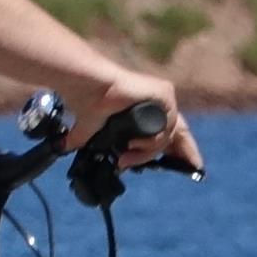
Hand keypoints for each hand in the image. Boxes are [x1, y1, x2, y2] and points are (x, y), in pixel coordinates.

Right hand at [84, 68, 202, 176]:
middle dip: (187, 153)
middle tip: (194, 169)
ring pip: (168, 135)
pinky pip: (167, 126)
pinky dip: (152, 140)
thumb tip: (63, 148)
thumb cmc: (87, 102)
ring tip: (128, 157)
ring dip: (148, 152)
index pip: (172, 132)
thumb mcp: (94, 131)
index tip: (193, 166)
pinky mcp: (164, 94)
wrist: (87, 88)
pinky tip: (135, 144)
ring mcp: (164, 99)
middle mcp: (160, 104)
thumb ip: (87, 141)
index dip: (181, 150)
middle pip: (181, 133)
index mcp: (147, 112)